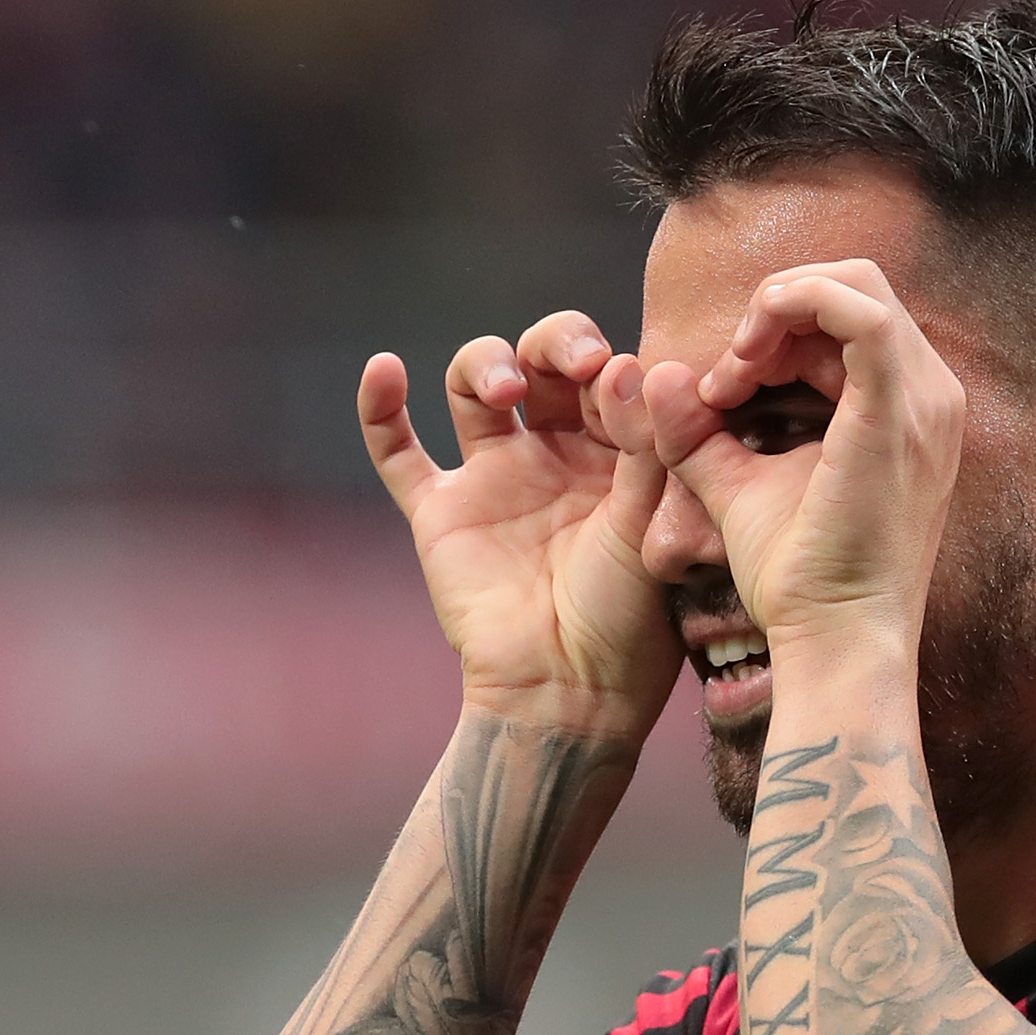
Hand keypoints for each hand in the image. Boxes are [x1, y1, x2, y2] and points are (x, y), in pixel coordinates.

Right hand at [361, 313, 677, 739]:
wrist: (568, 691)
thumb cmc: (628, 617)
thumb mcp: (655, 523)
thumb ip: (647, 442)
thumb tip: (630, 363)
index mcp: (617, 451)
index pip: (609, 371)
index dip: (611, 359)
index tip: (622, 376)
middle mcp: (555, 453)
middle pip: (543, 360)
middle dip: (556, 342)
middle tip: (577, 361)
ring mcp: (494, 479)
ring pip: (475, 386)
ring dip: (485, 364)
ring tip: (506, 389)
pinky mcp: (440, 512)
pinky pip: (397, 453)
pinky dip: (380, 409)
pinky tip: (384, 369)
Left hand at [642, 260, 964, 657]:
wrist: (836, 640)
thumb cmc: (799, 579)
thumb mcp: (740, 488)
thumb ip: (701, 432)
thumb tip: (660, 375)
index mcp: (904, 408)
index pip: (845, 319)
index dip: (774, 333)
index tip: (721, 392)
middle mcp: (929, 394)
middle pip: (852, 289)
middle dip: (776, 313)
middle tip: (725, 379)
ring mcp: (923, 399)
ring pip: (855, 287)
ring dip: (776, 313)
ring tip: (731, 378)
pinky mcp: (897, 410)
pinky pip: (860, 311)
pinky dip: (795, 309)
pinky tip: (745, 361)